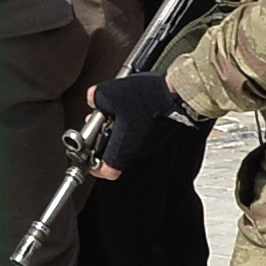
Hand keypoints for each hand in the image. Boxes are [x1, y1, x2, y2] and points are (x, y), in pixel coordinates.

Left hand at [85, 57, 179, 176]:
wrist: (178, 93)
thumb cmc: (147, 98)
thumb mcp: (109, 93)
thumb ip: (96, 98)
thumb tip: (93, 98)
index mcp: (123, 149)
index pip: (105, 172)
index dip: (92, 164)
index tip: (87, 153)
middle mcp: (137, 152)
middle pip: (114, 154)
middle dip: (103, 137)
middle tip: (99, 122)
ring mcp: (149, 144)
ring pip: (126, 142)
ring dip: (118, 128)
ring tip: (114, 109)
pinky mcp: (158, 134)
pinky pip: (139, 133)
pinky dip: (131, 123)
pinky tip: (130, 105)